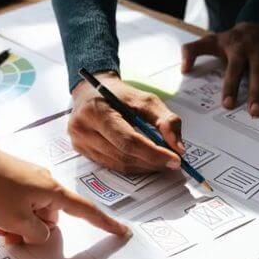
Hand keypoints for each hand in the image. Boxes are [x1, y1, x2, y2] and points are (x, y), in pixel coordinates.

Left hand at [0, 144, 128, 243]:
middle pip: (50, 219)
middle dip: (31, 232)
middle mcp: (47, 184)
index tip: (122, 231)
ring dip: (16, 225)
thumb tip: (42, 232)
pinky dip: (9, 214)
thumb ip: (37, 234)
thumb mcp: (16, 221)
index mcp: (53, 192)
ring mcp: (31, 180)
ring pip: (32, 214)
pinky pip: (21, 204)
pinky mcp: (17, 179)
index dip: (105, 224)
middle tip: (7, 235)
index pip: (86, 212)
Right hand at [69, 73, 183, 173]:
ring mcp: (80, 142)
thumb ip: (166, 120)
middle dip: (152, 161)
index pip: (127, 140)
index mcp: (97, 111)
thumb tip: (178, 148)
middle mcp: (83, 128)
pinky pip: (112, 166)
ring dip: (144, 166)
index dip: (153, 153)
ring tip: (161, 161)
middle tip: (172, 162)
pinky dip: (132, 166)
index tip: (174, 159)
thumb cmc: (118, 95)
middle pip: (124, 155)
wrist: (91, 91)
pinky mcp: (82, 151)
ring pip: (119, 165)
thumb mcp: (145, 99)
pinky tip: (144, 161)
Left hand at [181, 22, 258, 115]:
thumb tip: (183, 68)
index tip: (227, 104)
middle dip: (257, 93)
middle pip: (258, 75)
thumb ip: (191, 52)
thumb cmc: (230, 39)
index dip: (230, 87)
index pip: (233, 70)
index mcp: (239, 50)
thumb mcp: (209, 40)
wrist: (258, 21)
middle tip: (254, 113)